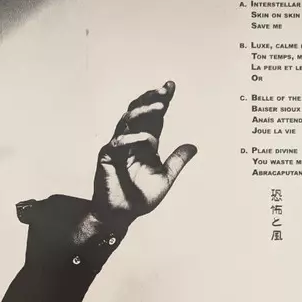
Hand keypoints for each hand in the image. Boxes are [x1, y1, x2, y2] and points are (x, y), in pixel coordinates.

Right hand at [92, 81, 196, 224]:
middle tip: (165, 91)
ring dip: (144, 112)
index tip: (171, 86)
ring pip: (127, 121)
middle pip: (139, 112)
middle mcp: (131, 141)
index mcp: (144, 143)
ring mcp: (118, 147)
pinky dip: (132, 139)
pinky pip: (119, 143)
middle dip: (152, 99)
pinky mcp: (107, 157)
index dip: (161, 101)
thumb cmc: (139, 198)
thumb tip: (194, 146)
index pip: (153, 117)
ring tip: (160, 107)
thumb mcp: (165, 178)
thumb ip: (177, 161)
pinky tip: (146, 140)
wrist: (122, 215)